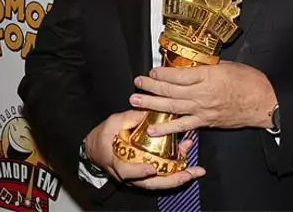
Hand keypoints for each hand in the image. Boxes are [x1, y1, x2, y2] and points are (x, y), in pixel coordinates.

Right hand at [84, 110, 204, 188]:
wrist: (97, 148)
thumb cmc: (104, 136)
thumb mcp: (114, 122)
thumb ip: (132, 117)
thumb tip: (150, 109)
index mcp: (118, 162)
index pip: (128, 172)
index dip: (140, 172)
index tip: (151, 168)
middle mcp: (131, 173)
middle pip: (151, 183)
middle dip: (173, 180)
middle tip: (189, 174)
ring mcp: (139, 175)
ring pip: (160, 181)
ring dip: (179, 175)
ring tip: (196, 170)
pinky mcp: (146, 171)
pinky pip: (162, 173)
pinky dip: (176, 165)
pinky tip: (186, 152)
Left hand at [130, 61, 277, 136]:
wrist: (264, 102)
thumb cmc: (249, 81)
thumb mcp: (227, 65)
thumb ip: (207, 67)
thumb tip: (190, 66)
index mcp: (208, 76)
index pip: (177, 75)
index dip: (161, 73)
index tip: (152, 70)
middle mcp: (202, 94)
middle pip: (170, 90)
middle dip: (151, 86)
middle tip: (137, 83)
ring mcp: (203, 110)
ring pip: (172, 107)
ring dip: (152, 104)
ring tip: (136, 102)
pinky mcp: (206, 122)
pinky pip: (183, 125)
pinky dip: (167, 127)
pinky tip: (153, 127)